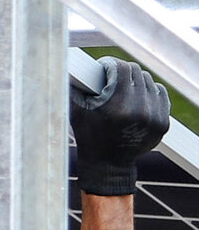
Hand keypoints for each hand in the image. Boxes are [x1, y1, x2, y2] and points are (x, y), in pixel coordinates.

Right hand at [70, 57, 169, 194]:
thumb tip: (67, 66)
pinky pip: (160, 94)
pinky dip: (149, 93)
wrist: (108, 165)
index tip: (102, 68)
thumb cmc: (88, 136)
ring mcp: (154, 116)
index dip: (110, 64)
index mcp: (118, 105)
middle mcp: (140, 109)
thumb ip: (73, 86)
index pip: (122, 67)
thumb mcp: (76, 111)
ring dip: (136, 82)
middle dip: (122, 73)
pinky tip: (137, 98)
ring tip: (123, 90)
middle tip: (111, 79)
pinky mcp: (163, 122)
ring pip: (149, 82)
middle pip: (136, 72)